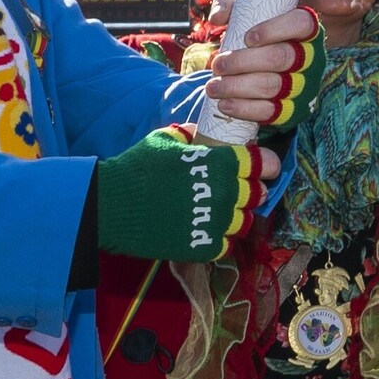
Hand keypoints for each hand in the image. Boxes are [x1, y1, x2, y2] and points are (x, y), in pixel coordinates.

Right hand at [92, 128, 279, 262]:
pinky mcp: (203, 247)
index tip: (263, 166)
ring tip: (223, 211)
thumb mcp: (166, 139)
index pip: (263, 163)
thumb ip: (192, 134)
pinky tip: (209, 229)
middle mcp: (225, 194)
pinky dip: (221, 237)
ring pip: (246, 221)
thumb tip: (202, 131)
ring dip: (238, 215)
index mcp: (220, 164)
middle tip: (242, 189)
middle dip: (254, 190)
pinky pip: (227, 244)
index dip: (266, 164)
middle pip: (259, 194)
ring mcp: (216, 223)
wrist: (112, 207)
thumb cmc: (138, 168)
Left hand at [204, 8, 319, 130]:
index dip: (274, 30)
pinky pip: (270, 112)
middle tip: (217, 64)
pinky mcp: (293, 109)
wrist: (264, 66)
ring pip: (272, 86)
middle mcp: (310, 57)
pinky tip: (225, 104)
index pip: (300, 24)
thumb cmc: (256, 34)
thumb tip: (217, 17)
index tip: (247, 38)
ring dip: (237, 87)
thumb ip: (230, 5)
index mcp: (305, 29)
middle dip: (243, 62)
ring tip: (213, 86)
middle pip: (280, 58)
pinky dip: (245, 109)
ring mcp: (303, 85)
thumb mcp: (246, 12)